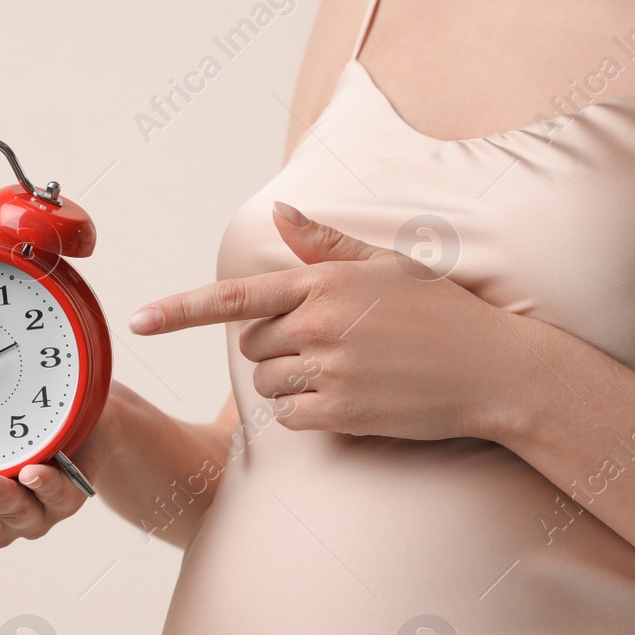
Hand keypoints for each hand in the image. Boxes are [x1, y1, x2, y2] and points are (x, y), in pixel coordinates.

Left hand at [128, 202, 513, 440]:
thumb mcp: (388, 265)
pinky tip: (353, 400)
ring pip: (268, 384)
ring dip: (292, 384)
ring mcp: (330, 370)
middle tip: (336, 346)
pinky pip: (290, 419)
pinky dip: (310, 415)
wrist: (497, 370)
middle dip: (278, 348)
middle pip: (252, 346)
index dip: (179, 311)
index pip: (234, 298)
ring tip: (350, 372)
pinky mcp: (341, 412)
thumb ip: (327, 246)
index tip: (138, 320)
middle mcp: (320, 324)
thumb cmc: (445, 315)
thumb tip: (283, 214)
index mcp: (324, 282)